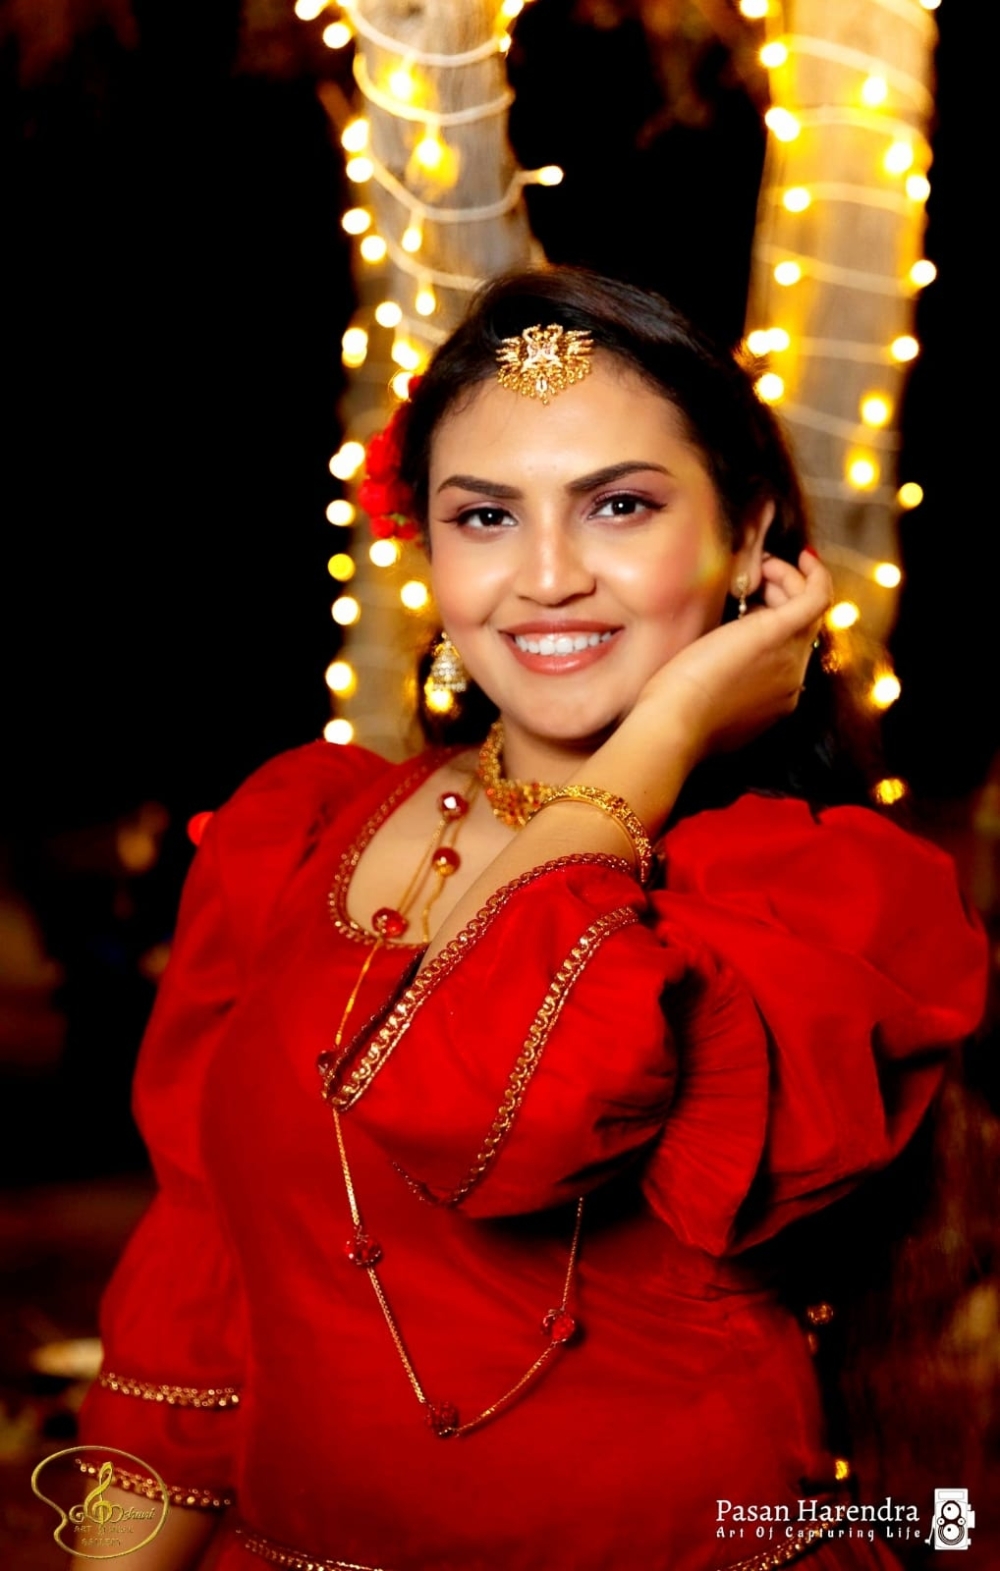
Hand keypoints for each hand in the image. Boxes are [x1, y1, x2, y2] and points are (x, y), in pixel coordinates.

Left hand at [629, 549, 831, 764]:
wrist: (674, 725)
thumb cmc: (673, 716)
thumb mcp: (706, 698)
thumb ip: (721, 682)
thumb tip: (712, 663)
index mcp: (775, 698)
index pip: (789, 649)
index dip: (775, 618)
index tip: (755, 600)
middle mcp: (791, 680)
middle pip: (803, 627)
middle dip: (784, 595)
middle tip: (757, 576)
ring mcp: (790, 658)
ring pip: (810, 610)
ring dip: (791, 582)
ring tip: (763, 566)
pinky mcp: (779, 634)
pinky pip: (816, 598)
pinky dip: (814, 575)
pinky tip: (803, 557)